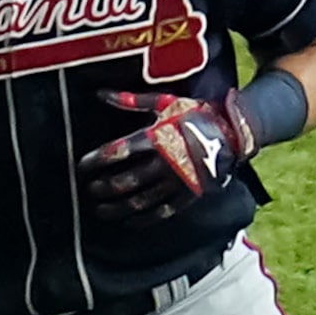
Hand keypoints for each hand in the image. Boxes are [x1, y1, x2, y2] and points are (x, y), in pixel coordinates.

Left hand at [81, 89, 259, 226]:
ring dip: (117, 207)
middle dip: (103, 188)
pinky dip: (143, 219)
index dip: (96, 160)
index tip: (81, 167)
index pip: (118, 152)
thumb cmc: (196, 114)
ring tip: (99, 210)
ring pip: (141, 200)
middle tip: (88, 190)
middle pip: (126, 181)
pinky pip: (162, 212)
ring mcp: (177, 182)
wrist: (234, 133)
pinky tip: (127, 221)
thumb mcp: (165, 102)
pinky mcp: (189, 195)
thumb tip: (99, 93)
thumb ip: (131, 100)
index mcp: (157, 137)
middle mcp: (165, 162)